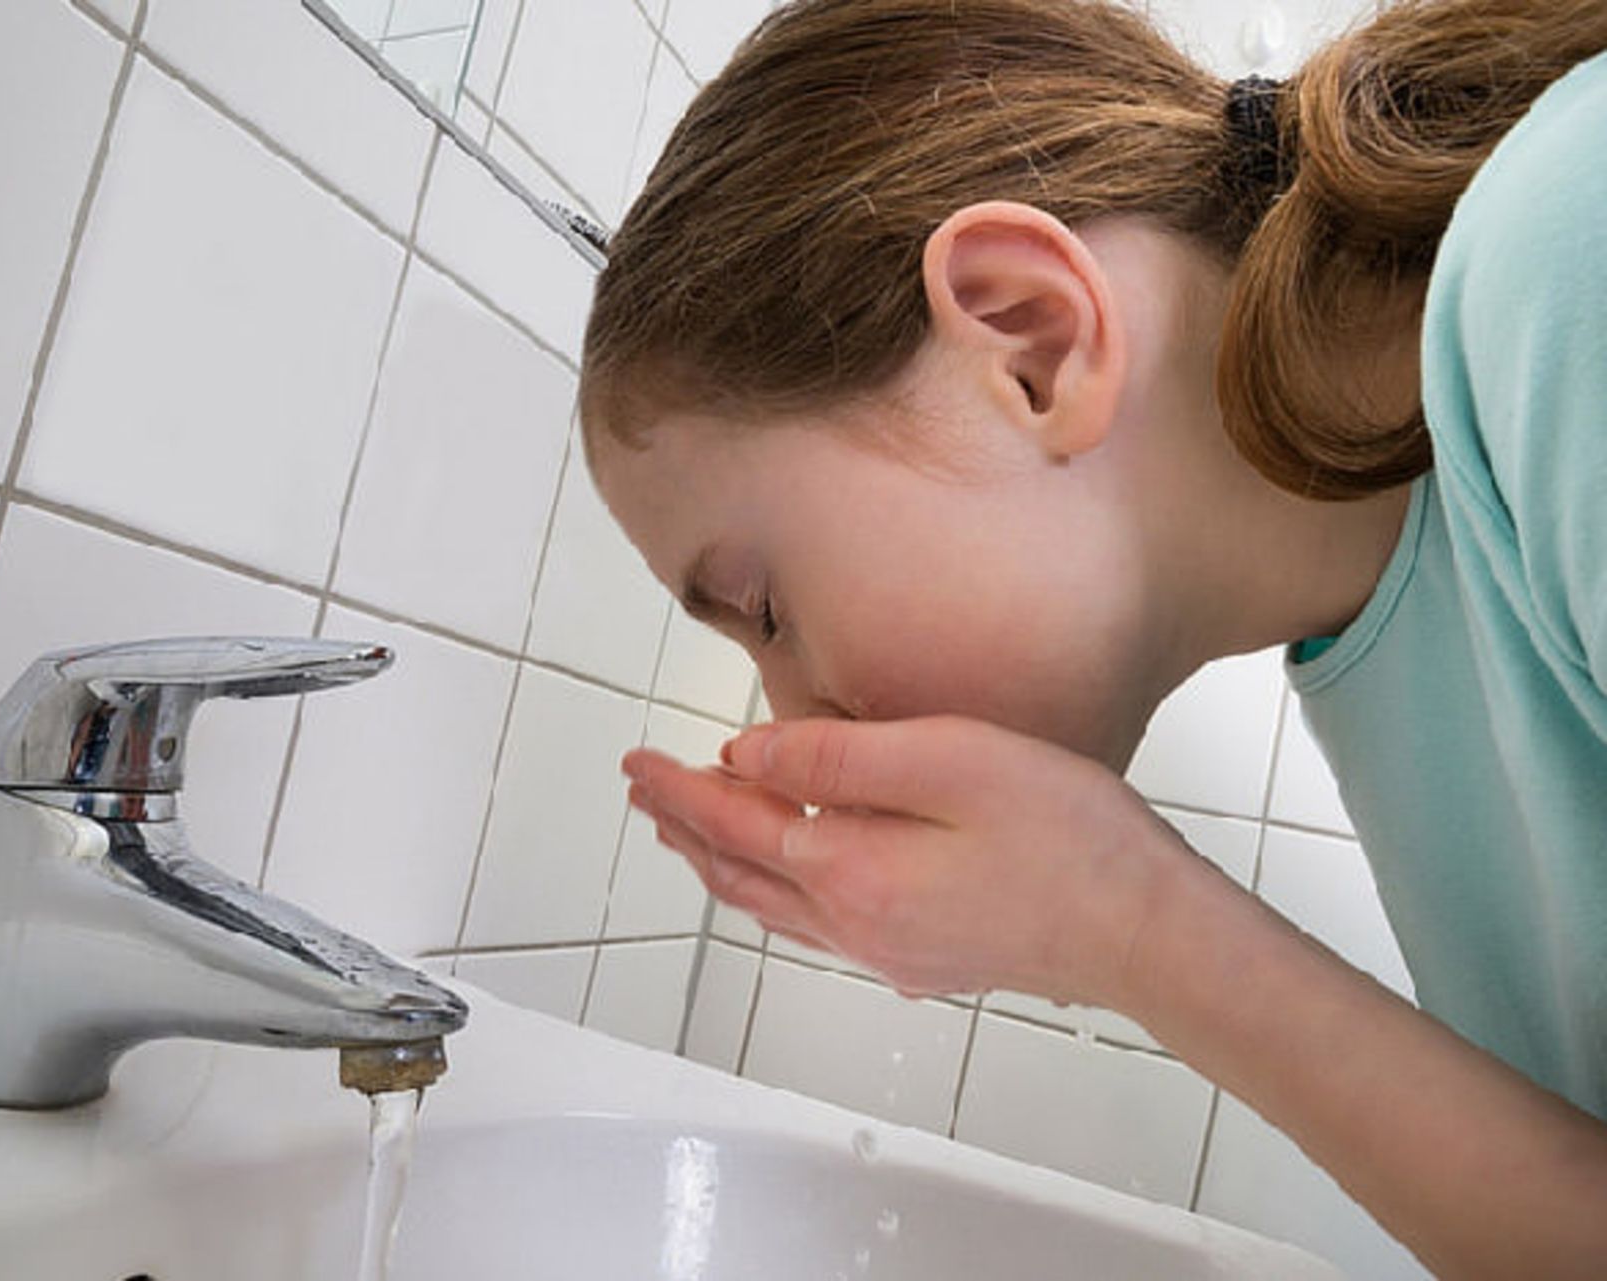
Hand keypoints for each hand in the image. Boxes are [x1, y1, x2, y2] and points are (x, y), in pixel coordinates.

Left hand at [622, 715, 1195, 1009]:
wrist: (1148, 932)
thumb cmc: (1068, 835)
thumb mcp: (951, 761)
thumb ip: (837, 760)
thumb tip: (744, 758)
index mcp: (851, 870)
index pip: (734, 822)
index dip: (679, 788)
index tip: (636, 759)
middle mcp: (854, 925)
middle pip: (738, 871)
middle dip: (681, 826)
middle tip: (642, 790)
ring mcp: (887, 952)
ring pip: (769, 907)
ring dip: (717, 863)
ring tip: (683, 831)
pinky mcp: (922, 959)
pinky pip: (812, 926)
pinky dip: (769, 892)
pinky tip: (778, 878)